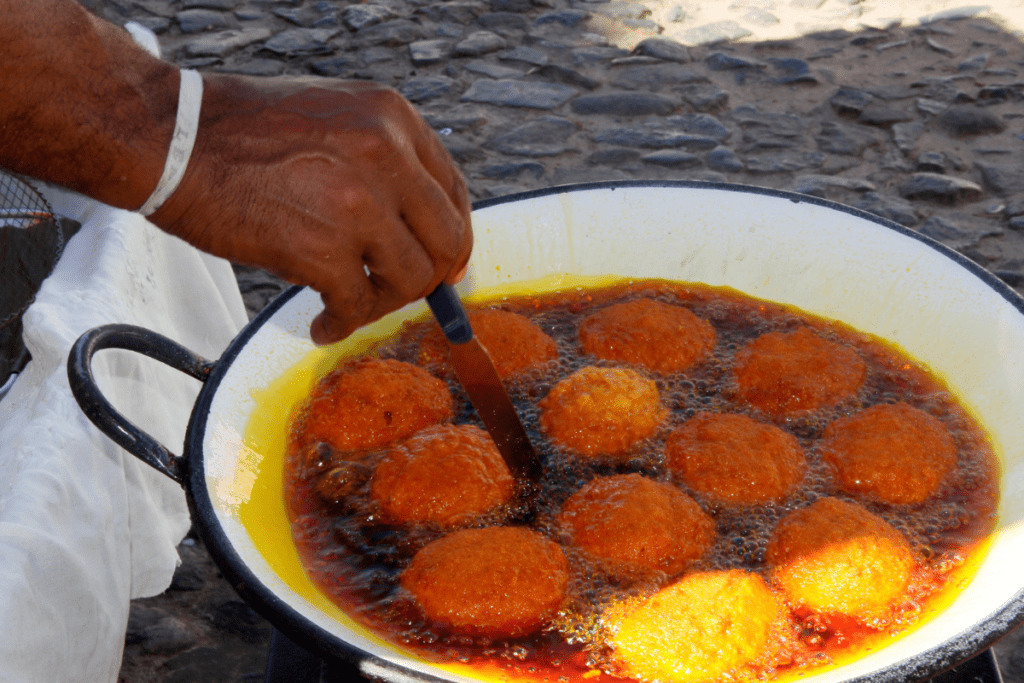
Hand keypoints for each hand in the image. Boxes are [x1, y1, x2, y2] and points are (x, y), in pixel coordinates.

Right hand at [150, 73, 471, 344]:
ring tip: (349, 305)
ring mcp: (359, 204)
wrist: (171, 137)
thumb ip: (380, 159)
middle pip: (446, 240)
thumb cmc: (241, 129)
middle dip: (430, 278)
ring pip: (412, 279)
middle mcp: (387, 156)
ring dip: (382, 304)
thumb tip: (413, 222)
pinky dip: (342, 323)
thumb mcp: (333, 117)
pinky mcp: (323, 249)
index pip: (454, 191)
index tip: (442, 262)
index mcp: (392, 119)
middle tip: (401, 293)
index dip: (451, 236)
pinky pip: (357, 306)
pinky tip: (322, 322)